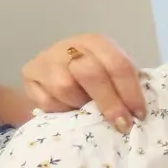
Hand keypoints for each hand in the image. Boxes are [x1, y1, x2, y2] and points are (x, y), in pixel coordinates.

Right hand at [22, 34, 144, 132]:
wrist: (56, 72)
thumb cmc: (94, 76)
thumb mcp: (113, 74)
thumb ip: (124, 87)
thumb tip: (136, 113)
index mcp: (97, 43)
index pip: (118, 64)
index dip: (130, 92)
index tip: (139, 114)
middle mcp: (71, 46)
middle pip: (91, 74)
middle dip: (109, 103)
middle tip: (121, 124)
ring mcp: (47, 58)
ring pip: (65, 87)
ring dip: (80, 105)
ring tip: (86, 109)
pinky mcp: (29, 73)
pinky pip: (47, 100)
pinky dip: (61, 109)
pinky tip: (67, 107)